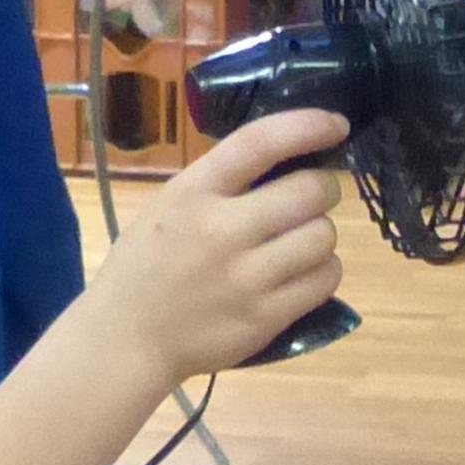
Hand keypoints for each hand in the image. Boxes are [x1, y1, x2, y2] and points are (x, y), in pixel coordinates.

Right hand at [85, 110, 349, 384]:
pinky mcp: (265, 317)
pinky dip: (323, 271)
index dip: (308, 125)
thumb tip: (290, 159)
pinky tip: (303, 274)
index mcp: (193, 192)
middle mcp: (221, 230)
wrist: (128, 338)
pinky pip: (324, 280)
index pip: (260, 143)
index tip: (336, 125)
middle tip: (313, 199)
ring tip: (300, 243)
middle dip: (323, 190)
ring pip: (324, 237)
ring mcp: (246, 278)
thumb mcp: (169, 206)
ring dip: (321, 235)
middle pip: (310, 192)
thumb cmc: (148, 265)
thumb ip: (221, 182)